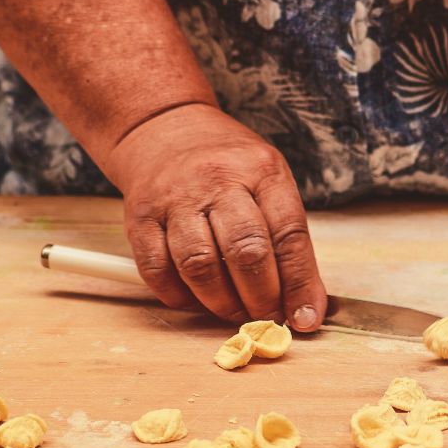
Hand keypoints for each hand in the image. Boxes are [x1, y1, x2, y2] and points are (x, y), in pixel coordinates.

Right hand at [106, 103, 326, 330]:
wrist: (163, 130)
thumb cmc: (226, 166)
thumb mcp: (268, 183)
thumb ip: (287, 240)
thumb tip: (306, 305)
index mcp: (261, 170)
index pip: (288, 234)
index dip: (299, 283)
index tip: (305, 317)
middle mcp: (217, 180)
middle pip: (245, 251)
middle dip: (261, 298)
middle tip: (267, 317)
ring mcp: (174, 199)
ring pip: (199, 265)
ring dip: (221, 302)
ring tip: (233, 311)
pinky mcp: (141, 218)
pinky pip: (158, 270)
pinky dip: (179, 297)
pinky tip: (195, 300)